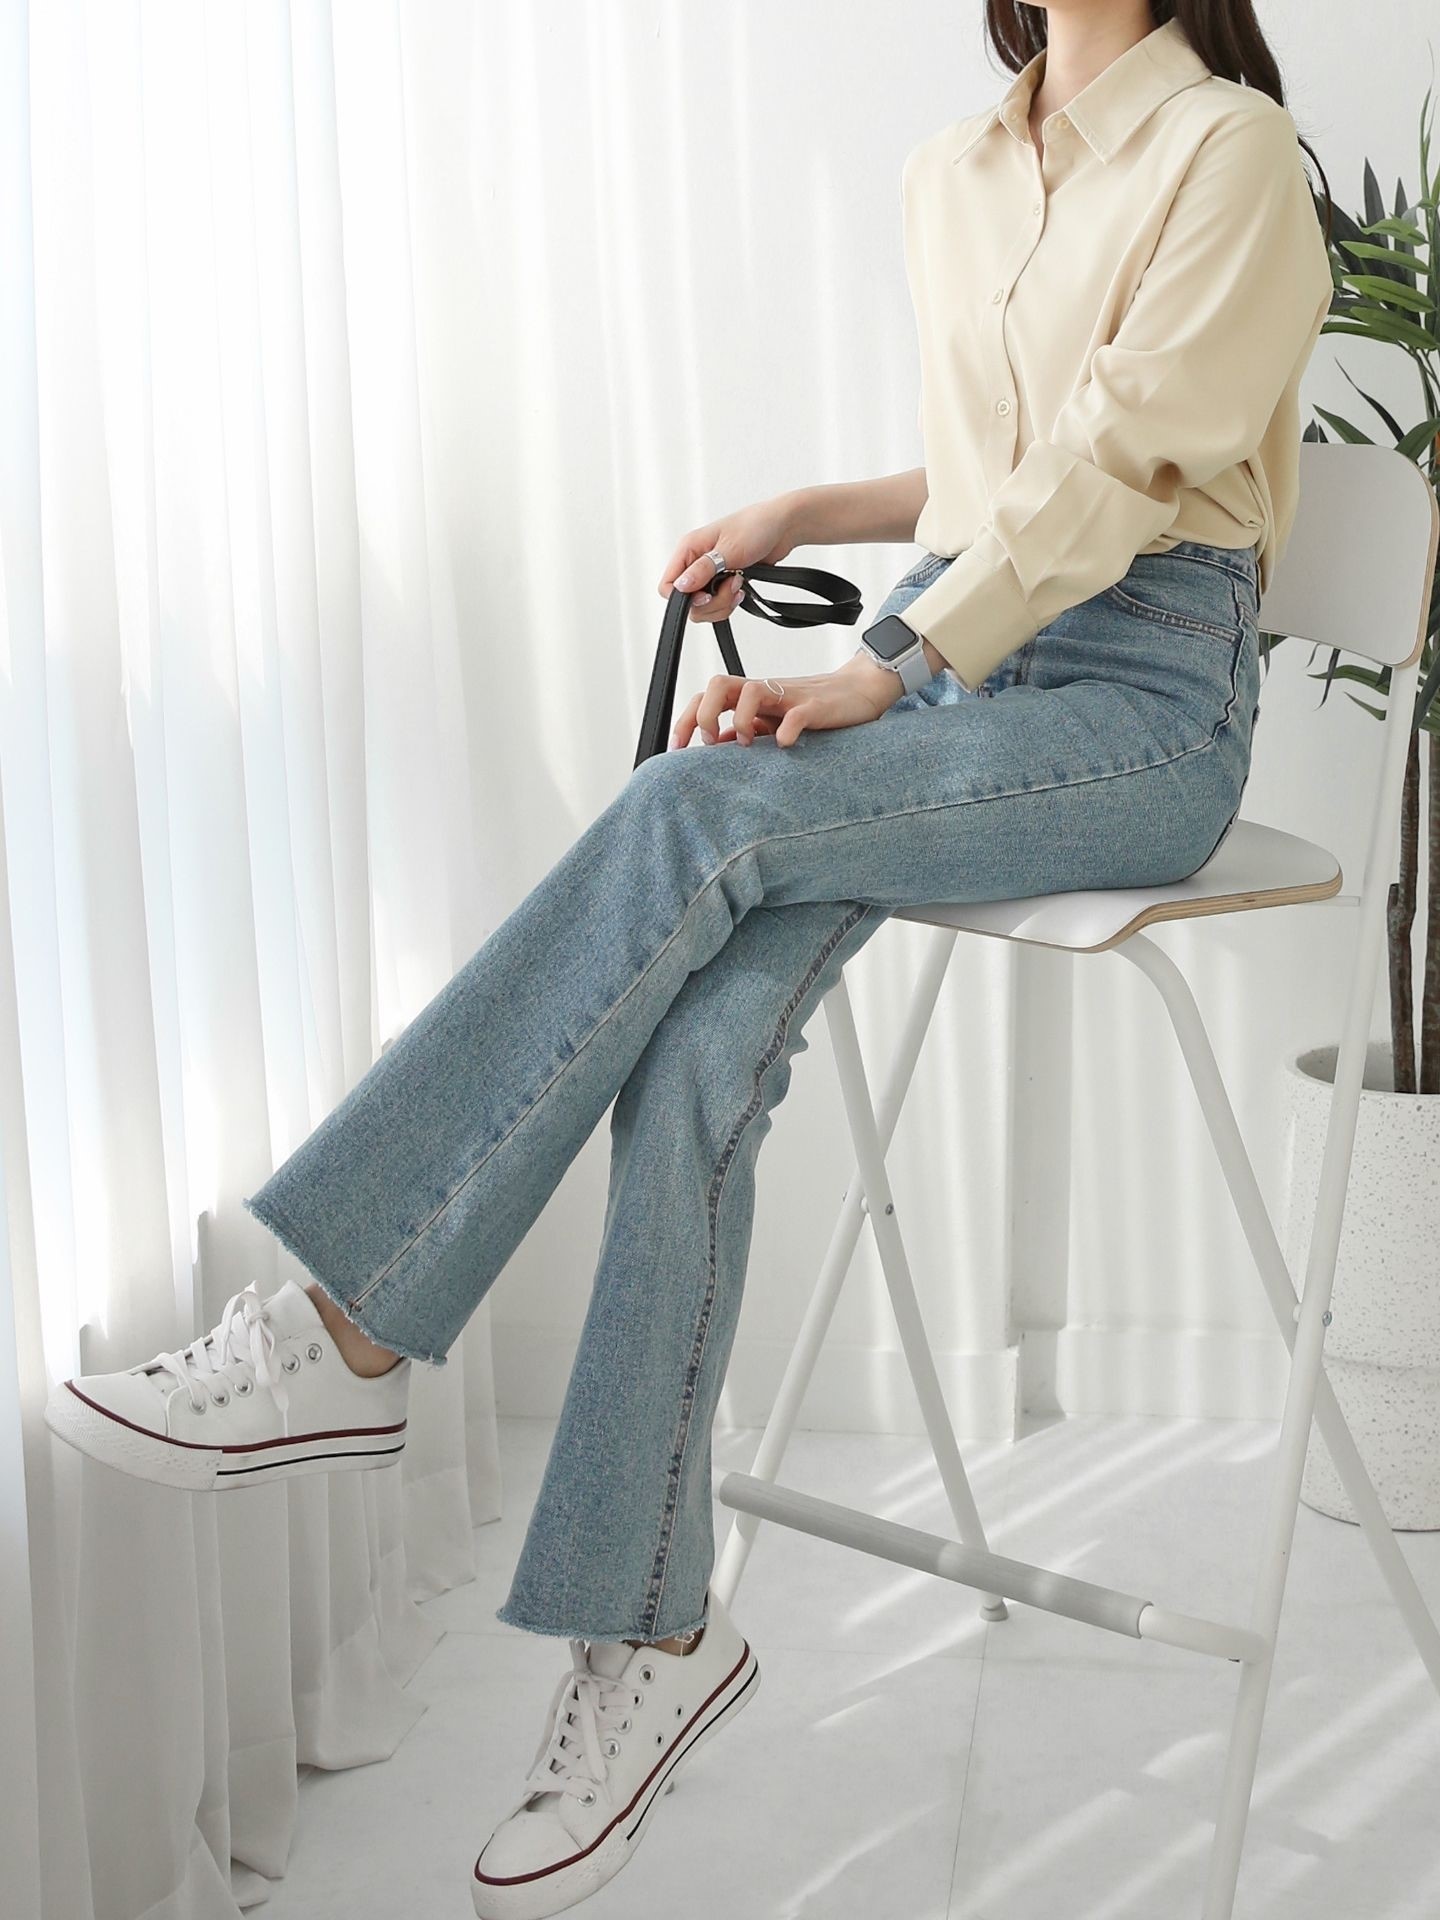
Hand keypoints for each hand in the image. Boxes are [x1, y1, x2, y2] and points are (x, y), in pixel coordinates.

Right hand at [658, 496, 799, 627]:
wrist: (783, 528)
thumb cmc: (756, 526)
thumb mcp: (729, 549)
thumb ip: (703, 570)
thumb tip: (680, 586)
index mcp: (689, 549)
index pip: (668, 585)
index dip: (684, 597)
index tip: (707, 595)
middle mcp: (695, 563)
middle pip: (687, 602)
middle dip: (711, 602)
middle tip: (730, 585)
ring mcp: (709, 575)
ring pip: (703, 607)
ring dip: (723, 603)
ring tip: (738, 584)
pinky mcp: (723, 583)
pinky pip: (718, 605)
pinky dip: (729, 604)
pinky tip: (741, 590)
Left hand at [670, 651, 908, 749]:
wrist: (857, 693)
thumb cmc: (811, 708)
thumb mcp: (771, 722)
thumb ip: (744, 730)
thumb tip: (713, 743)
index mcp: (750, 696)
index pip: (707, 696)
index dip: (686, 718)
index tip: (676, 748)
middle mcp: (765, 691)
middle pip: (720, 684)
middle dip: (704, 713)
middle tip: (709, 742)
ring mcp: (789, 696)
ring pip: (752, 690)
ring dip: (740, 719)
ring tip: (745, 743)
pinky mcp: (815, 707)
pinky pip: (796, 714)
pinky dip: (786, 731)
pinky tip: (784, 745)